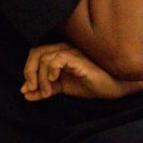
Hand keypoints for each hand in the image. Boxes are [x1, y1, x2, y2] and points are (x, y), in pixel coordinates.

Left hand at [21, 42, 142, 100]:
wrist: (117, 86)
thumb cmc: (94, 84)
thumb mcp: (65, 88)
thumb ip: (46, 89)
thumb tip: (25, 94)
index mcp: (61, 54)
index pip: (36, 54)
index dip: (28, 71)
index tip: (27, 91)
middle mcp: (65, 49)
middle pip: (36, 52)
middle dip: (29, 72)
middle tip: (31, 90)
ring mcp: (72, 52)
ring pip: (44, 57)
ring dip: (40, 77)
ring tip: (46, 92)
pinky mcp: (79, 58)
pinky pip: (58, 59)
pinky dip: (51, 70)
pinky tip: (55, 82)